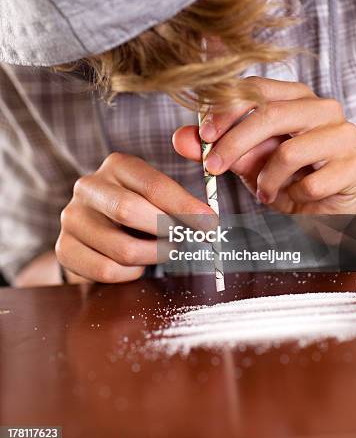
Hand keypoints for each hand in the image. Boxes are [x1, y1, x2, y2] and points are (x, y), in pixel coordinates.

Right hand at [56, 153, 213, 282]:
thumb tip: (209, 219)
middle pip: (129, 211)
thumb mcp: (157, 194)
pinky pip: (106, 270)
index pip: (153, 185)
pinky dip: (130, 273)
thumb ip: (180, 200)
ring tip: (161, 251)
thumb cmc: (140, 208)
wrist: (97, 229)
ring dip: (151, 255)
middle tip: (182, 241)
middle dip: (164, 231)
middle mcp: (89, 186)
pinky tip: (136, 264)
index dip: (184, 206)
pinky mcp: (64, 248)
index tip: (210, 224)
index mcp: (117, 165)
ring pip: (121, 248)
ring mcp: (72, 217)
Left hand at [173, 77, 355, 214]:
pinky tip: (295, 198)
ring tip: (264, 192)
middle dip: (234, 144)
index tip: (204, 136)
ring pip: (289, 151)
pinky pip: (312, 182)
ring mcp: (345, 133)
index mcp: (296, 96)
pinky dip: (294, 196)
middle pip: (270, 114)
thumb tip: (180, 138)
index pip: (257, 89)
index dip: (225, 110)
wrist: (324, 211)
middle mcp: (324, 107)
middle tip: (213, 168)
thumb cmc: (284, 178)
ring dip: (266, 180)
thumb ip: (216, 147)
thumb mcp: (244, 161)